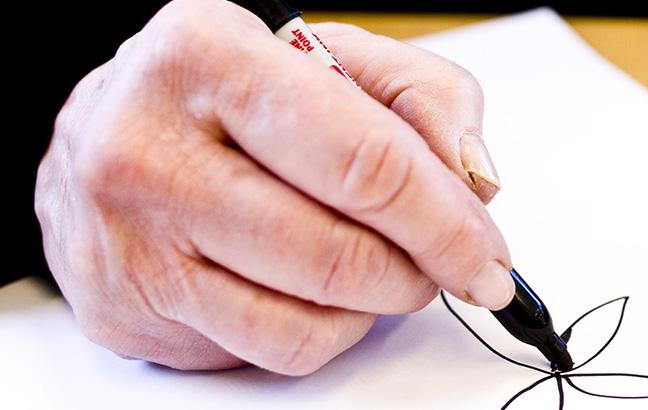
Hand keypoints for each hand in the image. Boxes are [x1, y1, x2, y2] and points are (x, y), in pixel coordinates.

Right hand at [35, 0, 514, 374]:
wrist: (112, 130)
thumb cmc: (237, 96)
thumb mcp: (341, 59)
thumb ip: (429, 99)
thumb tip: (475, 180)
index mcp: (210, 55)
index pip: (365, 162)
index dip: (446, 223)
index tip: (486, 255)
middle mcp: (149, 145)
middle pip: (338, 252)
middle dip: (418, 271)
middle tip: (442, 264)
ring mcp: (129, 235)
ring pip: (307, 317)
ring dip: (375, 305)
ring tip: (377, 266)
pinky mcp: (126, 306)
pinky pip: (269, 350)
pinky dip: (324, 331)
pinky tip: (317, 291)